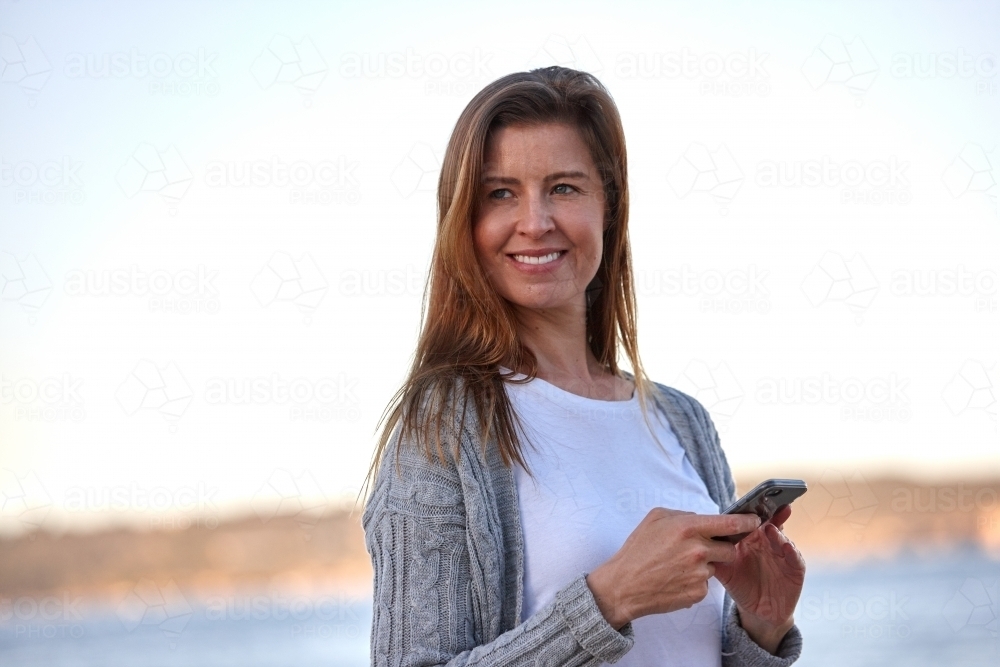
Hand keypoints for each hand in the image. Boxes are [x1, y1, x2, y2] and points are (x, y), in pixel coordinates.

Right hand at [586, 508, 760, 629]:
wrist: (624, 586)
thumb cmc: (638, 550)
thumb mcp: (655, 518)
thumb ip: (683, 514)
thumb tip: (702, 518)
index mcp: (688, 528)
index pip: (729, 522)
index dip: (746, 522)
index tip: (755, 521)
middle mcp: (697, 550)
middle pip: (728, 548)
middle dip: (718, 548)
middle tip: (698, 550)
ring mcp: (699, 573)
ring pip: (715, 567)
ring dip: (704, 566)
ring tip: (678, 566)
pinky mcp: (697, 593)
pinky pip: (705, 584)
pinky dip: (694, 581)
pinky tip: (675, 579)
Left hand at [712, 505, 805, 653]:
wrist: (760, 611)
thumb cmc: (742, 585)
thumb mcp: (726, 571)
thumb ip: (714, 557)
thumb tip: (697, 546)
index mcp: (751, 540)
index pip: (750, 522)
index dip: (749, 512)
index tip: (748, 500)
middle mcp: (768, 543)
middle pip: (770, 523)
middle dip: (770, 513)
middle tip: (768, 503)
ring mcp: (782, 554)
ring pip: (782, 538)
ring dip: (778, 531)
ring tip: (771, 527)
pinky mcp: (795, 569)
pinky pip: (795, 558)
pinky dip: (792, 551)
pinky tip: (787, 546)